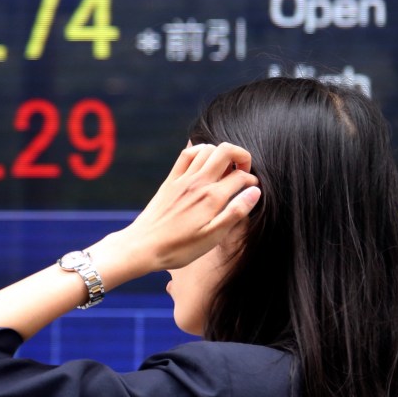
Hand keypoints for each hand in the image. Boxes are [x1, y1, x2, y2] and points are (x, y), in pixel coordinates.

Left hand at [120, 142, 260, 273]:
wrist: (143, 246)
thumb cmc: (179, 247)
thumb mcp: (212, 237)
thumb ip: (235, 212)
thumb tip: (254, 191)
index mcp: (212, 198)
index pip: (241, 176)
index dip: (252, 181)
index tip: (252, 190)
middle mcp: (198, 183)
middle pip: (226, 151)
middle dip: (241, 156)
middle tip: (243, 171)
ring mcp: (182, 179)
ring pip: (207, 149)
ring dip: (221, 153)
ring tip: (225, 169)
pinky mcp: (170, 180)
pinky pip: (186, 154)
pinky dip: (199, 151)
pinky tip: (204, 162)